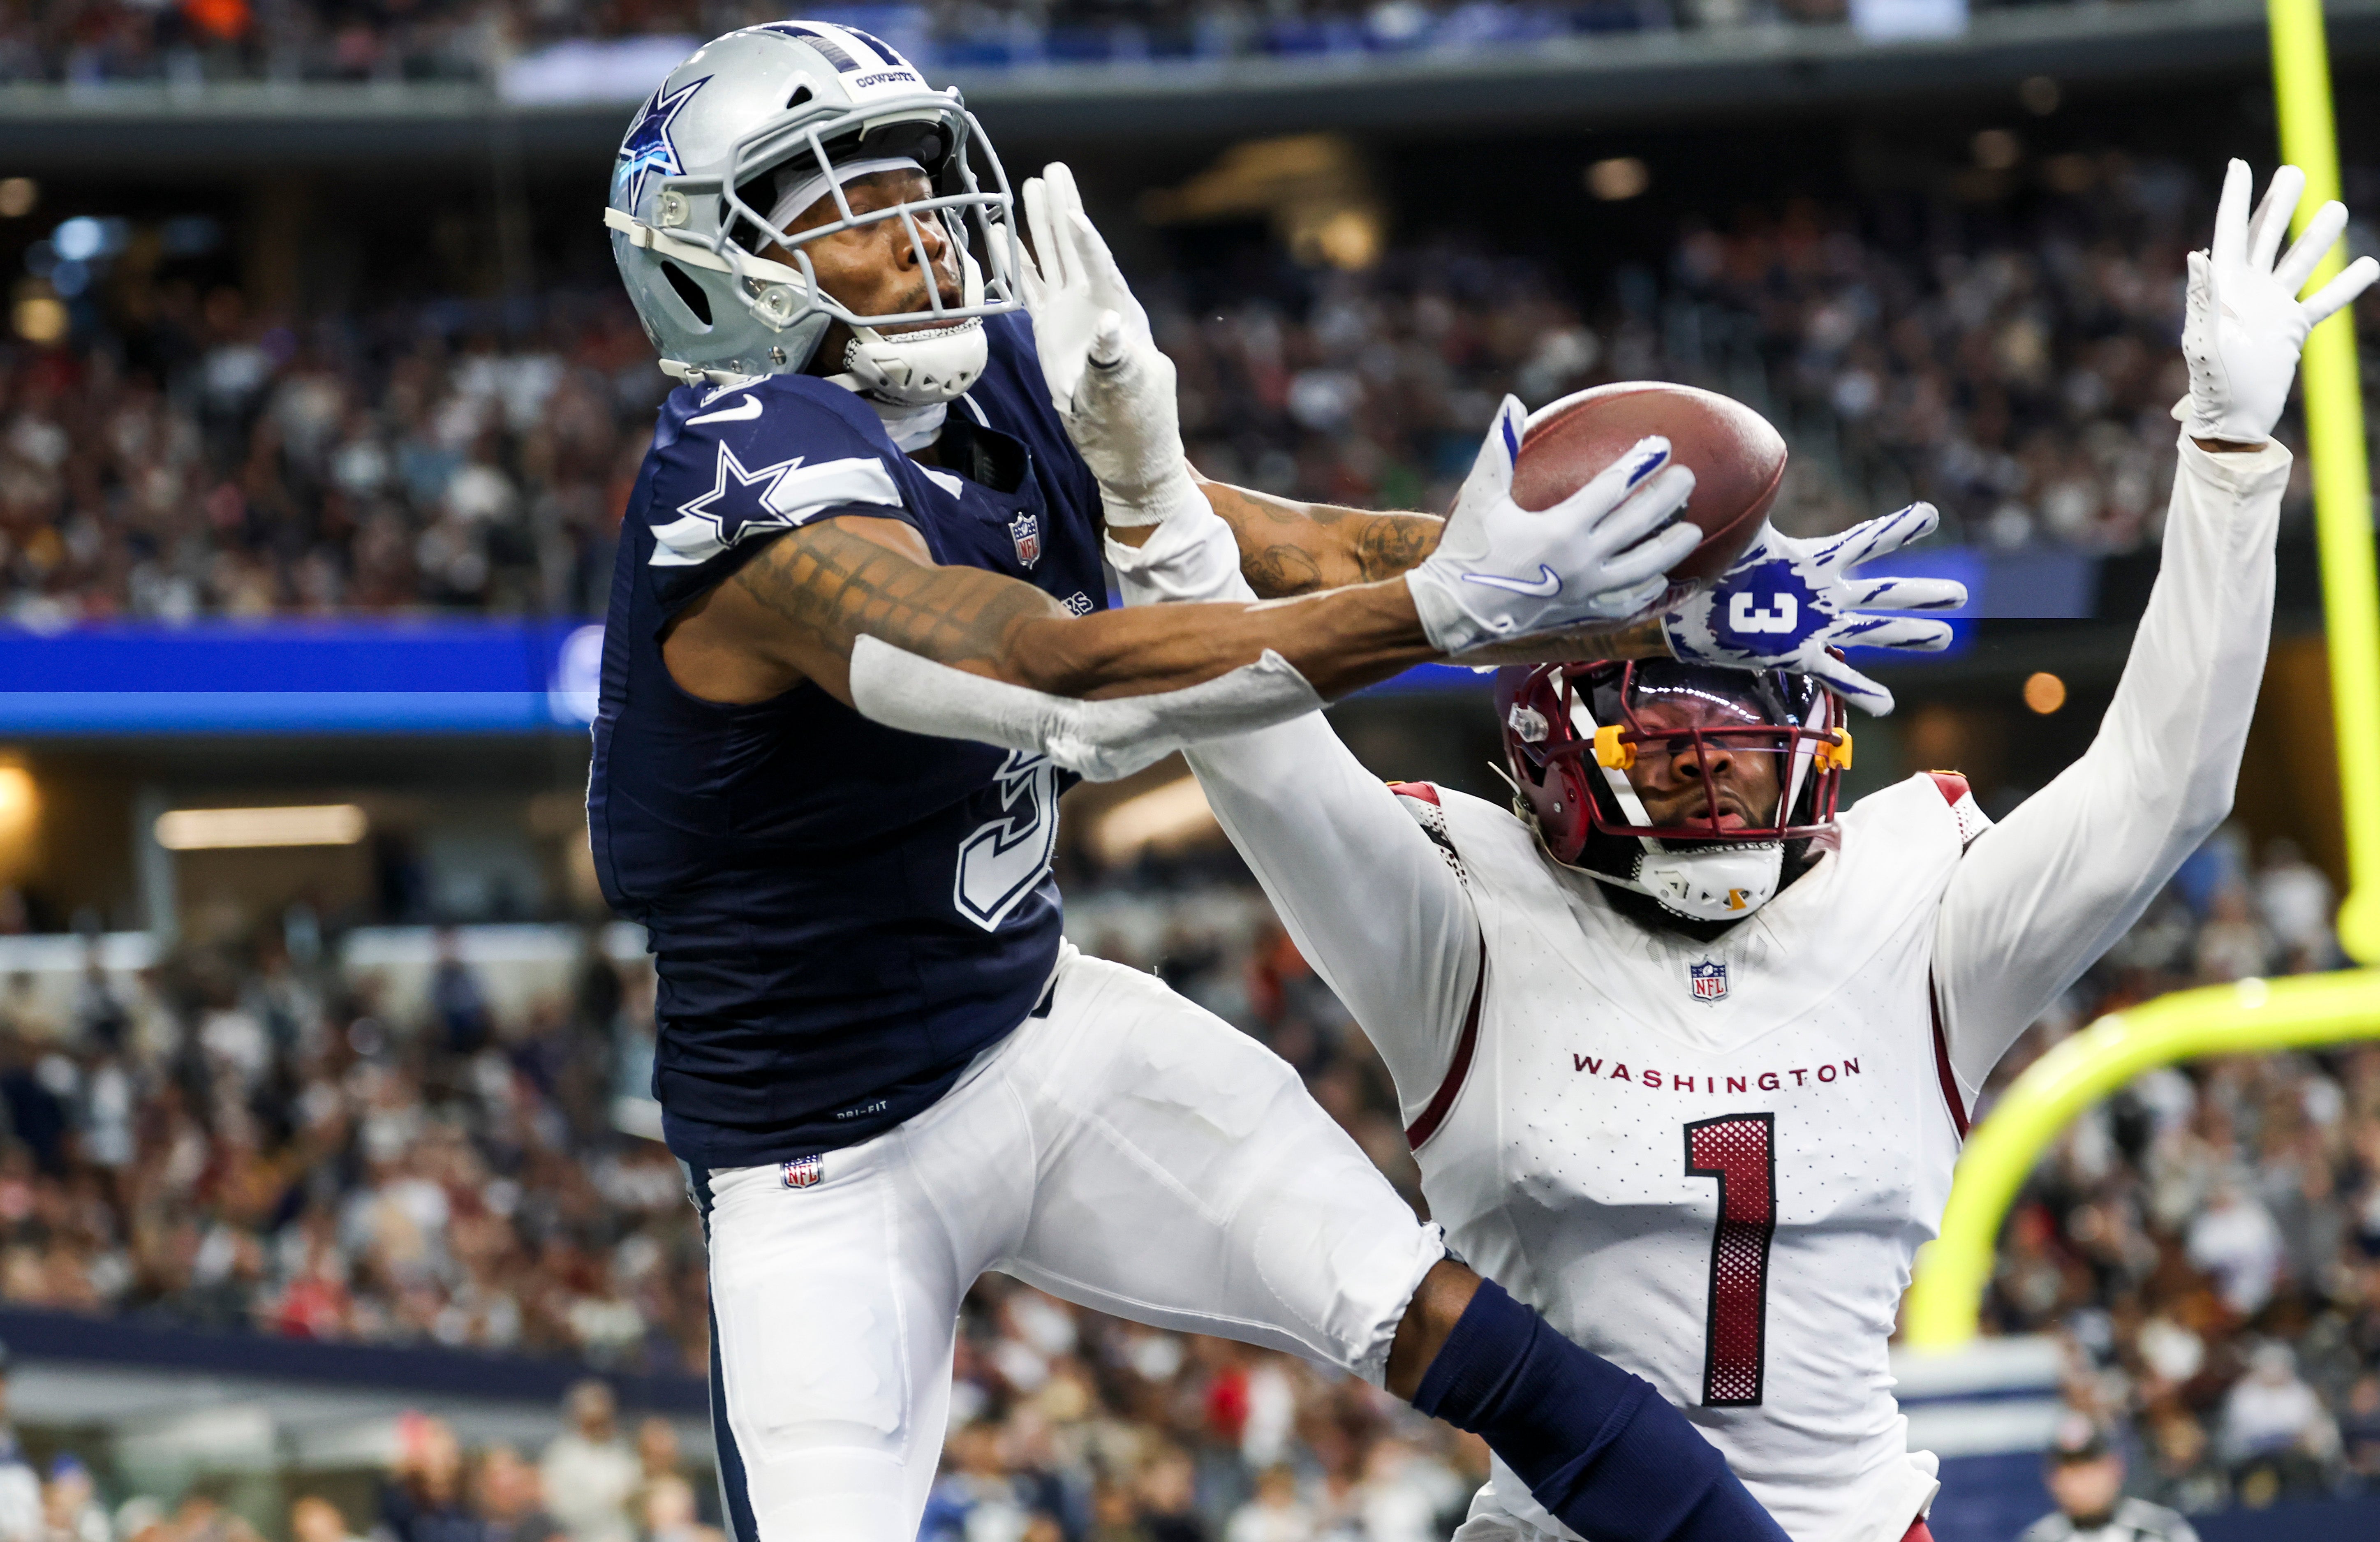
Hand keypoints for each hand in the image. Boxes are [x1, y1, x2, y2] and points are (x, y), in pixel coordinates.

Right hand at [1017, 163, 1201, 526]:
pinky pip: (1031, 287)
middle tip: (1054, 169)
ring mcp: (1071, 314)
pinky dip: (1018, 261)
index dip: (1086, 241)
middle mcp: (1096, 306)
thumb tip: (1108, 327)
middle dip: (1064, 210)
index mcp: (1120, 314)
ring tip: (1031, 183)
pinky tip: (1003, 234)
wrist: (1124, 448)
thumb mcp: (1125, 394)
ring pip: (1053, 259)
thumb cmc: (1134, 423)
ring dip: (1041, 224)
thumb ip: (1115, 360)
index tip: (1074, 211)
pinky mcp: (1051, 328)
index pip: (1100, 269)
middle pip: (1076, 248)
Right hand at [1406, 397, 1699, 656]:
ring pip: (1642, 568)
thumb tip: (1512, 401)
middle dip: (1666, 497)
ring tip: (1693, 531)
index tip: (1662, 446)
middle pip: (1637, 524)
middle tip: (1689, 478)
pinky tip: (1662, 579)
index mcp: (1559, 528)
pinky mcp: (1580, 614)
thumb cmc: (1466, 549)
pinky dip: (1647, 592)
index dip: (1640, 464)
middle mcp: (1581, 562)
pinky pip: (1625, 605)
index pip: (1612, 489)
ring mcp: (1585, 592)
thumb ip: (1501, 448)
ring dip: (1670, 548)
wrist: (1453, 612)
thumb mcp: (1480, 496)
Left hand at [1662, 503, 1966, 715]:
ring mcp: (1814, 626)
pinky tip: (1885, 705)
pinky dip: (1861, 690)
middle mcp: (1822, 595)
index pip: (1865, 541)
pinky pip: (1837, 674)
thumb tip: (1751, 463)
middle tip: (1961, 594)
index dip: (1897, 529)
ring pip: (1874, 631)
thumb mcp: (1740, 534)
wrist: (1686, 607)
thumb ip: (1754, 503)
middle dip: (1922, 593)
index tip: (1930, 514)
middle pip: (1884, 592)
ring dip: (1909, 635)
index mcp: (1813, 562)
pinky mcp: (1797, 655)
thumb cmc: (1712, 567)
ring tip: (1943, 636)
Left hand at [2171, 159, 2378, 445]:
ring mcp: (2272, 308)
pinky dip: (2345, 286)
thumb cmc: (2213, 384)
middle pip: (2266, 237)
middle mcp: (2247, 291)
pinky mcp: (2293, 328)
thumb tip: (2199, 255)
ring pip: (2299, 262)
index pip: (2229, 233)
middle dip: (2280, 205)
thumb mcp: (2205, 340)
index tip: (2239, 165)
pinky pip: (2323, 301)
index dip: (2235, 199)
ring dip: (2317, 237)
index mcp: (2222, 288)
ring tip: (2335, 209)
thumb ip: (2204, 298)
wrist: (2233, 420)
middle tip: (2295, 172)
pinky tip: (2369, 266)